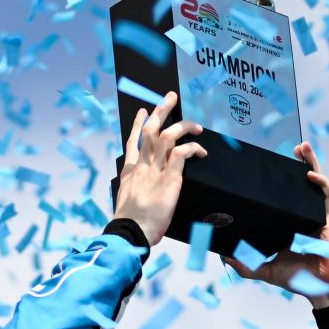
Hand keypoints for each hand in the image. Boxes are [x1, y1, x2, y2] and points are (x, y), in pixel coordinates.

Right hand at [113, 91, 204, 245]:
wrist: (131, 231)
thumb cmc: (130, 224)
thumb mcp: (127, 202)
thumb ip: (135, 191)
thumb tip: (142, 194)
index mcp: (130, 172)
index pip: (132, 142)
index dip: (137, 125)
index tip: (143, 113)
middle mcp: (142, 165)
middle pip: (151, 129)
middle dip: (161, 110)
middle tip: (170, 97)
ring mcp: (156, 169)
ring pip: (168, 135)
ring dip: (184, 126)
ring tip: (196, 126)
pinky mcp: (170, 178)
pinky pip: (183, 153)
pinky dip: (193, 148)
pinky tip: (201, 151)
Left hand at [226, 142, 328, 303]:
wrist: (320, 289)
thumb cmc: (298, 278)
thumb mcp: (265, 270)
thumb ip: (246, 264)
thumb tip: (225, 257)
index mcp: (291, 221)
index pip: (287, 195)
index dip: (282, 178)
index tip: (269, 164)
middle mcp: (305, 214)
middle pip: (304, 183)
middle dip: (302, 161)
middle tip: (294, 147)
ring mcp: (318, 216)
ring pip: (318, 183)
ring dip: (312, 163)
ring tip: (303, 148)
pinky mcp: (328, 221)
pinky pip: (327, 198)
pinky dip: (321, 185)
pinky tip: (311, 176)